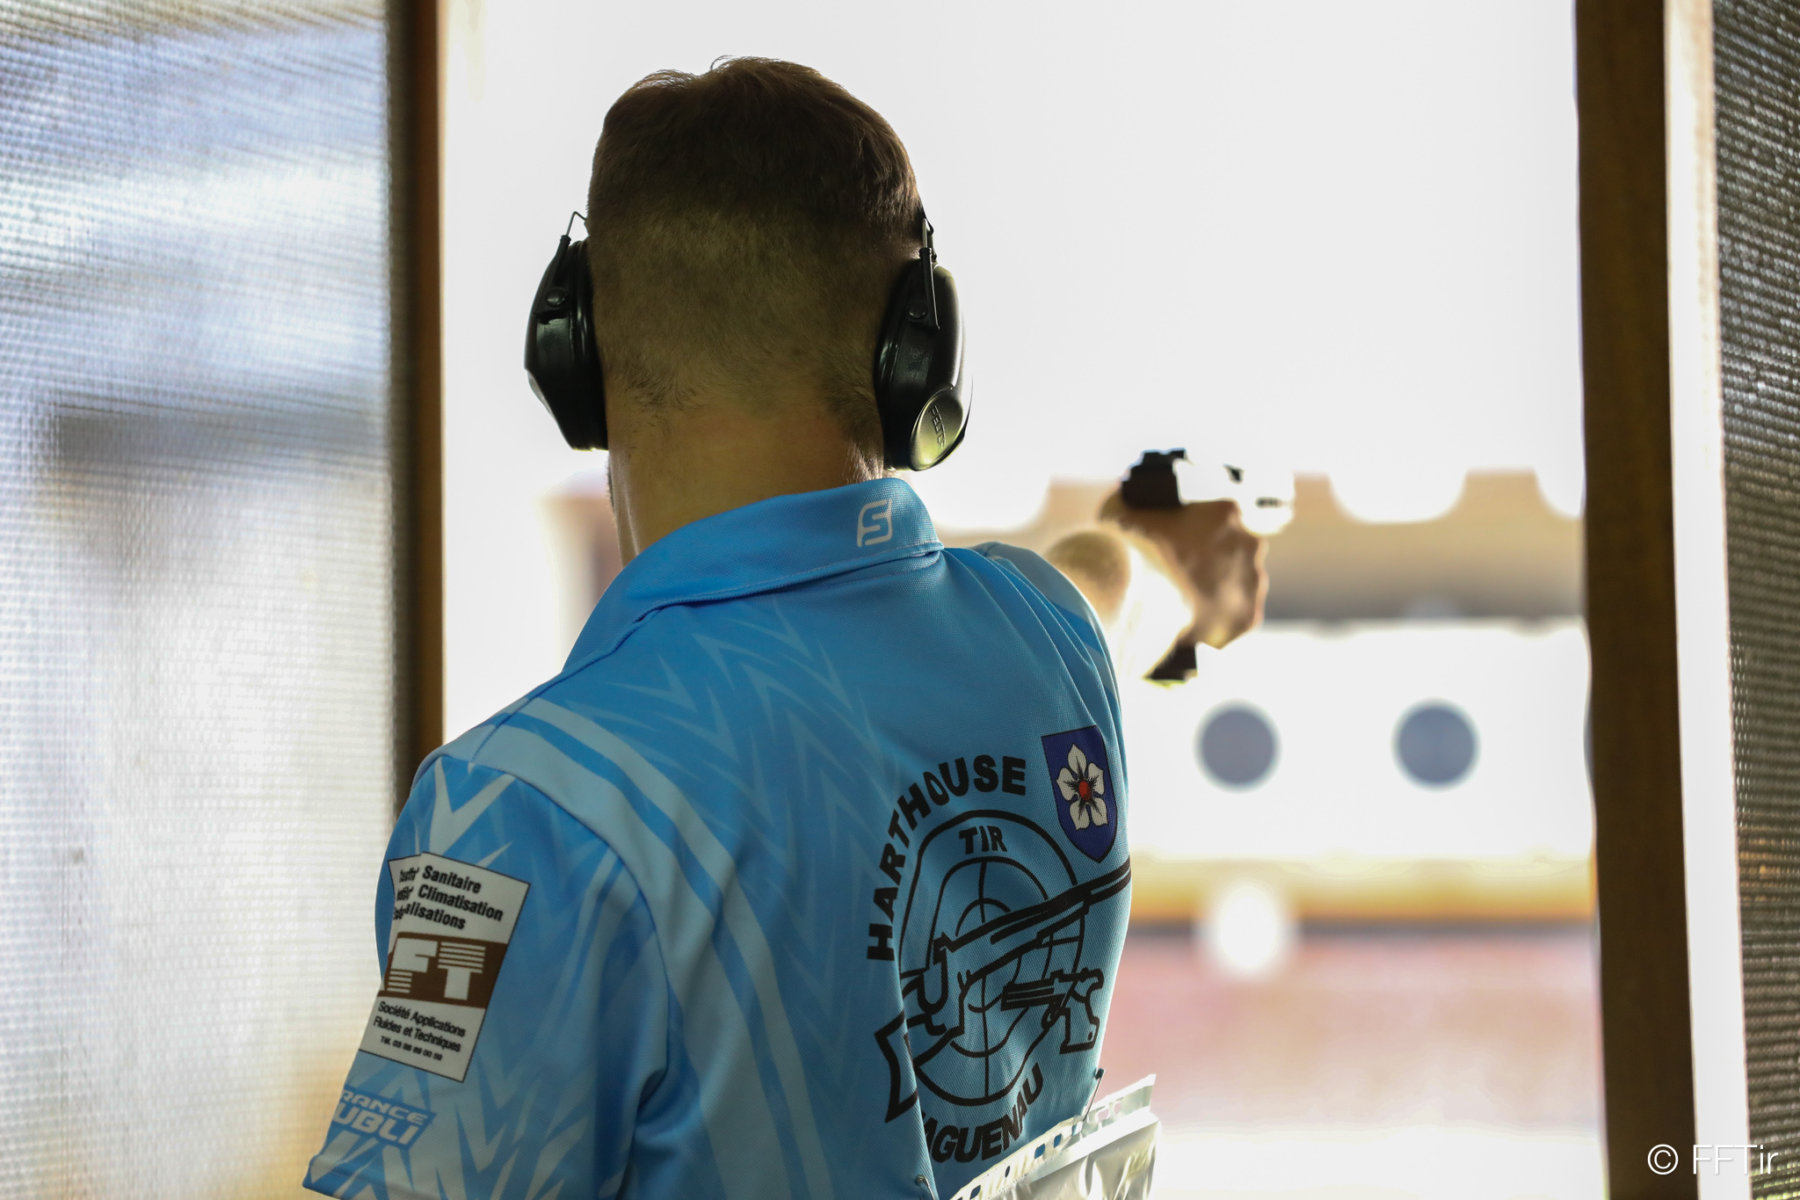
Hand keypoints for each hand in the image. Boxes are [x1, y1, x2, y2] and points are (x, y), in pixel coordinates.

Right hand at [1098, 490, 1267, 652]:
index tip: (1180, 542)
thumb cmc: (1128, 548)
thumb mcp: (1121, 506)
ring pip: (1238, 585)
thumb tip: (1127, 492)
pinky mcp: (1248, 617)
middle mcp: (1249, 543)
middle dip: (1212, 561)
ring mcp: (1252, 582)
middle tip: (1180, 573)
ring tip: (1184, 602)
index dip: (1198, 530)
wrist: (1132, 597)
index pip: (1220, 516)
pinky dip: (1218, 622)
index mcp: (1225, 511)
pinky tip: (1194, 624)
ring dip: (1218, 591)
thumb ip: (1133, 498)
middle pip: (1234, 550)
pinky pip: (1235, 619)